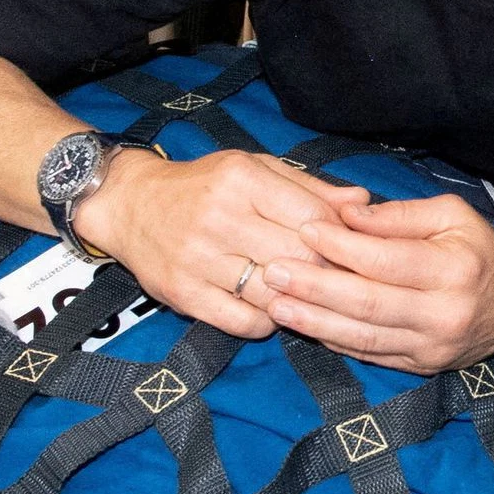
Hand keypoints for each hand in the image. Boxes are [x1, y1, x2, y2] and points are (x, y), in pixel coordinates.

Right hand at [66, 147, 365, 340]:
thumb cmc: (204, 185)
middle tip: (333, 279)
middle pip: (298, 259)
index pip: (313, 219)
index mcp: (242, 180)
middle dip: (324, 274)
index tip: (346, 249)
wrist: (130, 204)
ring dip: (297, 301)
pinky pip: (242, 323)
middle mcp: (219, 217)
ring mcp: (197, 259)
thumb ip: (311, 189)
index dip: (339, 240)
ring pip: (273, 295)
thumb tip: (363, 203)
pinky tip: (270, 309)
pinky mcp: (182, 293)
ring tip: (302, 295)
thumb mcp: (257, 170)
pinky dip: (266, 322)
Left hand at [256, 192, 493, 374]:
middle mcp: (443, 313)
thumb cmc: (480, 250)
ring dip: (313, 321)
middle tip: (274, 270)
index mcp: (454, 270)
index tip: (305, 229)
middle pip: (367, 303)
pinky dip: (333, 340)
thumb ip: (399, 215)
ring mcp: (430, 347)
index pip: (386, 260)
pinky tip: (305, 325)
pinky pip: (369, 354)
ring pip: (362, 336)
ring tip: (275, 303)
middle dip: (315, 287)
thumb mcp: (452, 216)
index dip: (342, 247)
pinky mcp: (421, 366)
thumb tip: (346, 214)